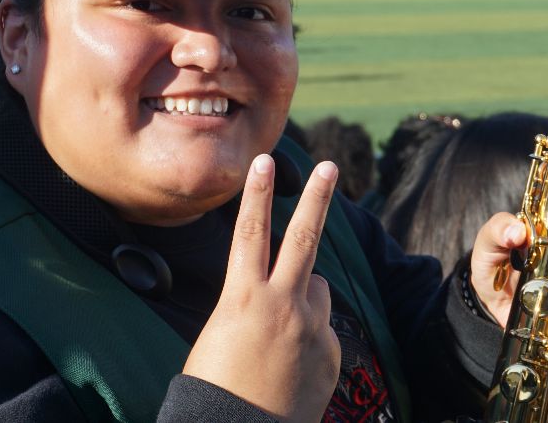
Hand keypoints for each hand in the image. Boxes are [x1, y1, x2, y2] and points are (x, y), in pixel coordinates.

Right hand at [182, 155, 340, 421]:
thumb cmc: (216, 387)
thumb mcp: (222, 334)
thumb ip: (258, 304)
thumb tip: (292, 290)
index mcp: (244, 299)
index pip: (250, 232)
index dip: (257, 194)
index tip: (264, 160)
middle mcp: (284, 306)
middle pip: (305, 238)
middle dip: (318, 198)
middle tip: (331, 167)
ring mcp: (312, 329)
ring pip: (316, 289)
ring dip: (302, 297)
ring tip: (276, 336)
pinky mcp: (331, 352)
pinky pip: (322, 330)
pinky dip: (308, 339)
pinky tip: (288, 369)